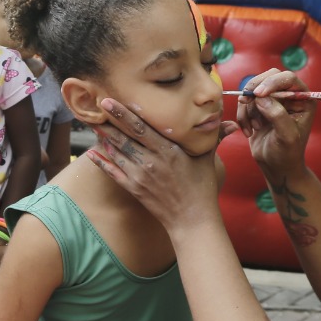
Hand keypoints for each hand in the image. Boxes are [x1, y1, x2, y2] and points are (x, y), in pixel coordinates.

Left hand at [89, 99, 218, 230]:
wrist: (192, 219)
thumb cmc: (201, 187)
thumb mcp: (207, 158)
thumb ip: (213, 137)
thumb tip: (229, 122)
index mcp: (168, 150)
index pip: (141, 127)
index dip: (124, 114)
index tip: (110, 101)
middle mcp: (151, 161)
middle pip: (124, 137)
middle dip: (108, 121)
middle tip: (95, 106)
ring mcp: (140, 176)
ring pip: (116, 153)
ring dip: (102, 138)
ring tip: (92, 123)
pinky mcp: (134, 189)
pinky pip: (113, 173)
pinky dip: (102, 162)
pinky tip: (91, 153)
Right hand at [235, 69, 315, 177]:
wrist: (276, 167)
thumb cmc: (287, 154)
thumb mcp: (287, 137)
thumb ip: (278, 116)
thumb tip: (262, 97)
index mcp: (304, 99)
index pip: (288, 78)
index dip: (272, 82)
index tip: (258, 94)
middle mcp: (289, 96)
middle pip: (268, 77)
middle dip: (255, 90)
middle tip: (244, 102)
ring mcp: (274, 101)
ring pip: (254, 90)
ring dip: (248, 108)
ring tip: (254, 128)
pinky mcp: (260, 108)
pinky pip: (246, 102)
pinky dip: (243, 115)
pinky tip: (249, 131)